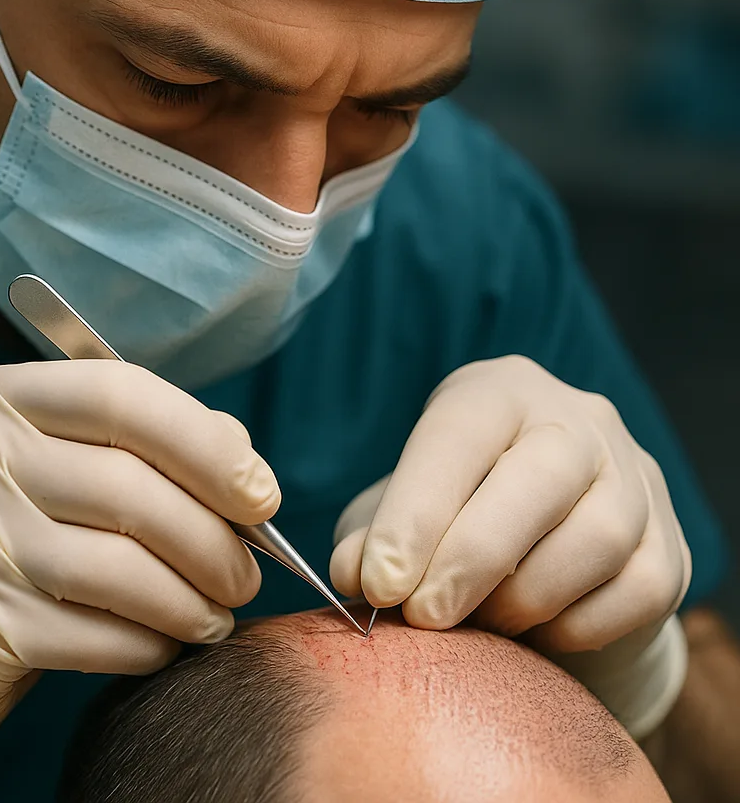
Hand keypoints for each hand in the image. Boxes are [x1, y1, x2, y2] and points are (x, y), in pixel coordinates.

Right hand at [0, 361, 276, 781]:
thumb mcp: (37, 474)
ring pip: (118, 567)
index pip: (119, 393)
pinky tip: (163, 645)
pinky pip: (92, 634)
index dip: (205, 442)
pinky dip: (147, 644)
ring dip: (191, 599)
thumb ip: (129, 451)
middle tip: (248, 573)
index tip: (260, 493)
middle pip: (128, 484)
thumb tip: (242, 458)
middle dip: (212, 536)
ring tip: (216, 616)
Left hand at [330, 356, 690, 731]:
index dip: (416, 511)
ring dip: (526, 597)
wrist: (545, 536)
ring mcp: (634, 476)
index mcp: (498, 392)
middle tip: (423, 615)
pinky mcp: (670, 540)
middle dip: (472, 557)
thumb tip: (353, 574)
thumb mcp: (403, 507)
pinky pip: (638, 590)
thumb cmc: (454, 511)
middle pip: (537, 479)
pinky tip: (534, 631)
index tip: (378, 583)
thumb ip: (372, 535)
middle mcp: (576, 419)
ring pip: (596, 537)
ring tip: (478, 623)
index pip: (458, 434)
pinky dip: (578, 625)